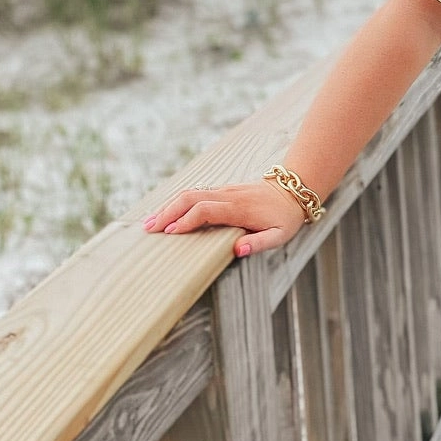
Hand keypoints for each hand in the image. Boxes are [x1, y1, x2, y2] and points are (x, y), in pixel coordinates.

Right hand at [142, 177, 305, 257]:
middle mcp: (227, 195)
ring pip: (189, 193)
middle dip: (168, 212)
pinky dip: (176, 203)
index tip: (171, 233)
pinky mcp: (221, 190)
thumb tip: (238, 250)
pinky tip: (165, 214)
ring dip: (168, 207)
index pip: (206, 210)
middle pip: (190, 198)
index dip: (187, 220)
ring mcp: (223, 190)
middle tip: (149, 229)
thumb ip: (260, 243)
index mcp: (239, 208)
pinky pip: (194, 193)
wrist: (291, 190)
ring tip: (149, 223)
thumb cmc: (284, 217)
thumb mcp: (281, 235)